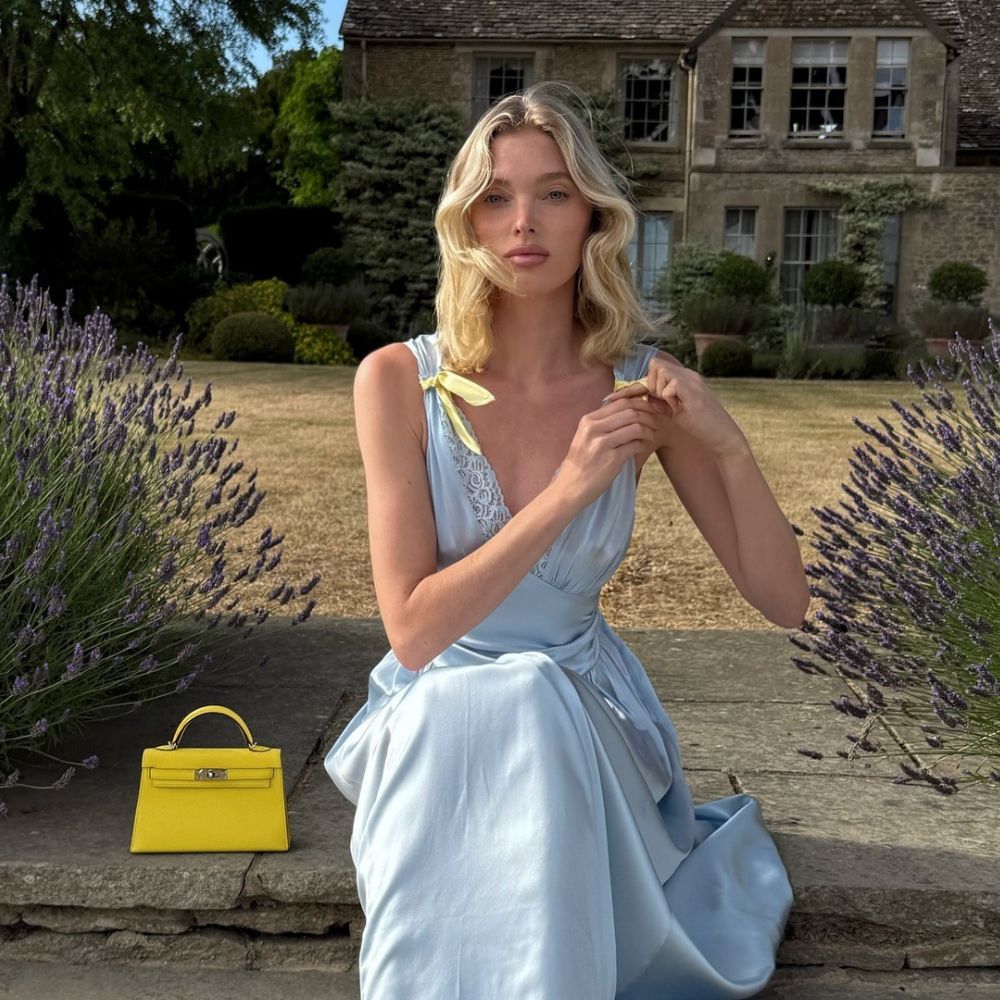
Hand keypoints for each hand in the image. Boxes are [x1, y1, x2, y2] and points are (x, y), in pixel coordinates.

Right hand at [554, 393, 669, 508]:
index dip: (639, 403)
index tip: (649, 409)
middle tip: (655, 422)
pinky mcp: (611, 460)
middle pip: (630, 412)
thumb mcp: (585, 436)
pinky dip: (643, 444)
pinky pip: (635, 445)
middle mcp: (593, 429)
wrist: (570, 487)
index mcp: (588, 420)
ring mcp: (602, 444)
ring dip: (648, 431)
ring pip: (635, 428)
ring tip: (651, 435)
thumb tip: (627, 409)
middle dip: (648, 416)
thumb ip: (602, 423)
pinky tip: (643, 447)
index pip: (620, 402)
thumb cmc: (582, 462)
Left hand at [603, 351, 748, 458]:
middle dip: (650, 384)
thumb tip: (642, 397)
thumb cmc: (699, 427)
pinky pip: (669, 386)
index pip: (653, 371)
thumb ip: (659, 402)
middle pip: (655, 365)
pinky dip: (669, 398)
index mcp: (682, 378)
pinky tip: (679, 409)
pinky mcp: (693, 390)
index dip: (633, 384)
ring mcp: (692, 380)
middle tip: (659, 402)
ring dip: (660, 391)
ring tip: (673, 406)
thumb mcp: (673, 412)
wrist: (722, 436)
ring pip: (661, 372)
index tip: (612, 398)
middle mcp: (687, 374)